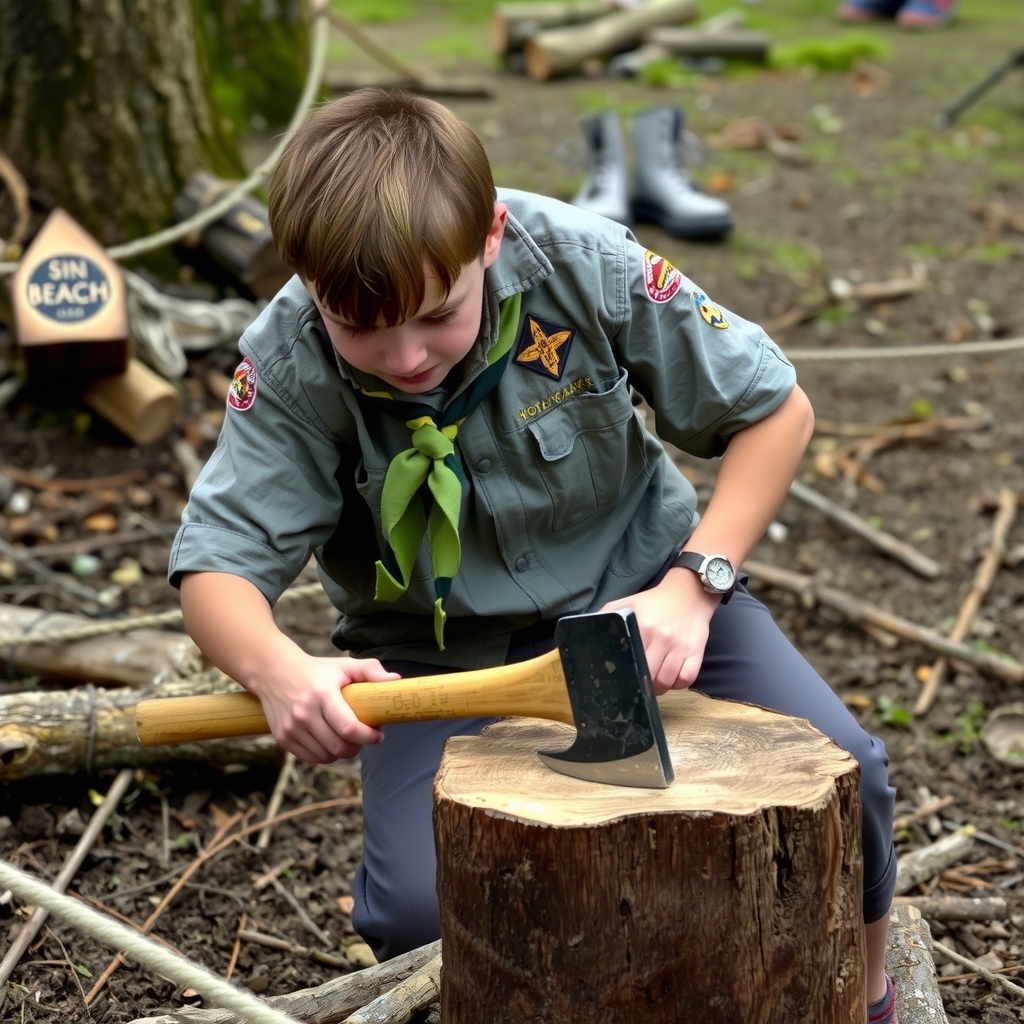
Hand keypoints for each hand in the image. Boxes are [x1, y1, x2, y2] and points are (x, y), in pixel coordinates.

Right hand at [247, 648, 399, 763]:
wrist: (274, 672)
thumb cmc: (317, 670)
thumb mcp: (344, 665)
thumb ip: (371, 670)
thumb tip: (396, 681)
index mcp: (322, 694)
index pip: (348, 727)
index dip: (368, 736)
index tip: (378, 733)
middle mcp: (304, 712)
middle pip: (339, 746)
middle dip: (357, 746)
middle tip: (364, 737)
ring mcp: (291, 727)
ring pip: (326, 756)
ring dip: (341, 752)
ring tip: (347, 739)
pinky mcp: (283, 738)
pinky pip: (311, 758)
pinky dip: (325, 755)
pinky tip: (330, 742)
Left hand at [601, 568, 719, 693]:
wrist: (688, 594)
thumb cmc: (653, 603)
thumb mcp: (627, 604)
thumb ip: (605, 616)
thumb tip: (582, 631)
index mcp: (642, 625)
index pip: (630, 660)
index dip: (625, 675)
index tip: (620, 679)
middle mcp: (662, 637)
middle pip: (649, 676)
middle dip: (642, 685)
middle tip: (637, 683)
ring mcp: (681, 646)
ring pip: (667, 682)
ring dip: (659, 687)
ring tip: (653, 682)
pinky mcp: (697, 651)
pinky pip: (687, 679)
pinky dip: (678, 684)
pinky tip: (672, 678)